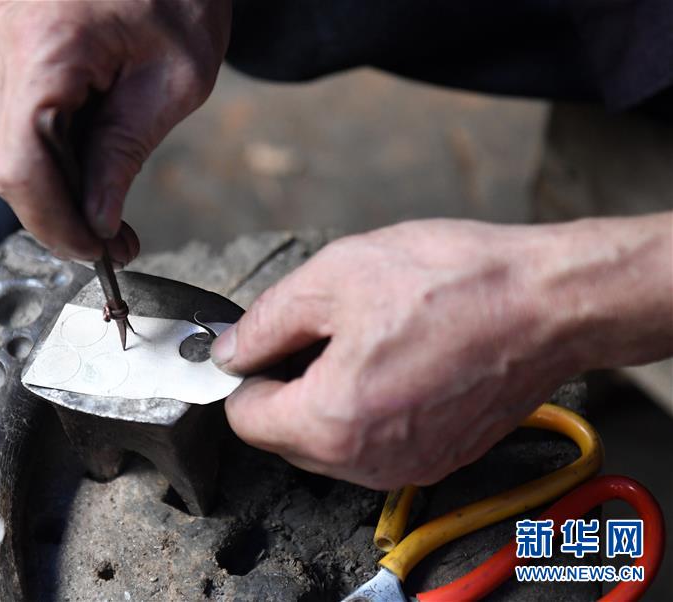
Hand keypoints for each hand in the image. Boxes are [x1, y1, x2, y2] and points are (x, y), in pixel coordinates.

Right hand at [0, 0, 230, 260]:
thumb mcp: (173, 82)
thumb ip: (124, 154)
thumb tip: (95, 220)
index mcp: (44, 50)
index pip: (23, 168)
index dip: (56, 225)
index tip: (97, 253)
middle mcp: (1, 49)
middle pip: (9, 167)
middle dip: (59, 218)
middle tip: (114, 244)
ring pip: (8, 153)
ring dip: (55, 194)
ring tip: (109, 214)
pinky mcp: (4, 53)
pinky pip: (15, 128)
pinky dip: (50, 161)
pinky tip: (90, 172)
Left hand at [212, 216, 672, 489]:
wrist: (549, 303)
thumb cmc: (451, 284)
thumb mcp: (333, 279)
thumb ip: (264, 325)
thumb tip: (229, 353)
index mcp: (331, 422)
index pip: (245, 418)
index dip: (246, 373)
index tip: (268, 341)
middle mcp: (365, 463)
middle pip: (284, 436)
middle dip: (288, 386)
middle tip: (324, 330)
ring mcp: (405, 467)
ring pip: (327, 443)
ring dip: (328, 397)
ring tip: (369, 341)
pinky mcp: (436, 459)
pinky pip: (372, 444)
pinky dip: (368, 410)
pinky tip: (398, 362)